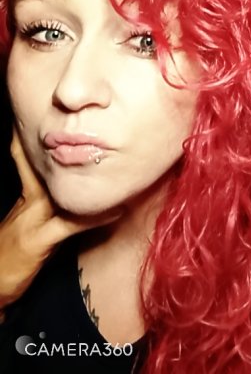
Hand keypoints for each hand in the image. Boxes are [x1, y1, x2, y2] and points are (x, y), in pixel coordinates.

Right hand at [0, 128, 121, 315]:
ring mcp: (30, 222)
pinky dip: (93, 217)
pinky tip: (116, 211)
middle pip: (40, 165)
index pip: (26, 160)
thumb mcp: (30, 228)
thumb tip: (79, 193)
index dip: (31, 137)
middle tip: (79, 124)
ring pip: (59, 191)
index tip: (40, 115)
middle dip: (54, 143)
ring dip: (86, 178)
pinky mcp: (37, 242)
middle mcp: (26, 203)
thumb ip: (53, 209)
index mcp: (25, 197)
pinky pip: (69, 225)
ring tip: (114, 165)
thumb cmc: (11, 259)